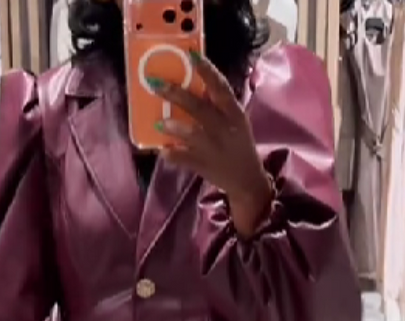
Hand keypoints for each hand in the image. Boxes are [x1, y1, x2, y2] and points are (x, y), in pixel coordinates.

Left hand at [149, 52, 272, 235]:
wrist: (247, 180)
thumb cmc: (239, 145)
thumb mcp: (236, 122)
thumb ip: (220, 106)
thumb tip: (198, 86)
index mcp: (235, 113)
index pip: (221, 88)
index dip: (207, 71)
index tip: (191, 55)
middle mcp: (224, 128)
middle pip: (199, 108)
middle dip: (177, 95)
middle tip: (156, 85)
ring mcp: (213, 148)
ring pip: (192, 134)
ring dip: (174, 127)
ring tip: (158, 123)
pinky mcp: (204, 165)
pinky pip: (184, 159)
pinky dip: (172, 155)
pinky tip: (162, 150)